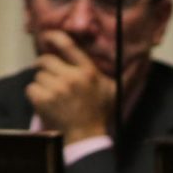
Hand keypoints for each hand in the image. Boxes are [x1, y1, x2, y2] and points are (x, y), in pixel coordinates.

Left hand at [27, 31, 114, 145]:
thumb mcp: (112, 91)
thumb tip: (142, 58)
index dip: (53, 36)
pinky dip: (34, 95)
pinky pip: (31, 88)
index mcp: (87, 71)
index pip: (66, 45)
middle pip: (46, 60)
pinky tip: (44, 102)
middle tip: (47, 73)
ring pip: (38, 76)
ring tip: (51, 93)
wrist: (85, 136)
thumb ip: (122, 74)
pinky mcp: (44, 100)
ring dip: (41, 83)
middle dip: (43, 66)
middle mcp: (72, 78)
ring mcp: (56, 89)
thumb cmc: (98, 113)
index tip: (46, 37)